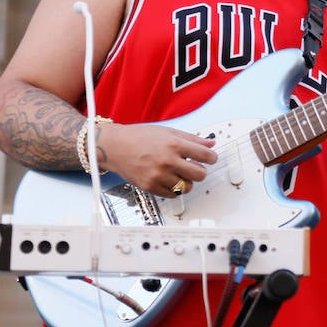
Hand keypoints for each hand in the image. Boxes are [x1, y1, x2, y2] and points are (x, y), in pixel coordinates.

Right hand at [101, 123, 217, 197]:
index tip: (210, 159)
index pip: (206, 156)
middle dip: (200, 171)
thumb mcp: (168, 132)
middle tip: (194, 167)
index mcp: (174, 145)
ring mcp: (158, 175)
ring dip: (187, 181)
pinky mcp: (150, 186)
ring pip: (187, 187)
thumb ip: (191, 139)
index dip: (212, 158)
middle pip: (200, 174)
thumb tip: (210, 143)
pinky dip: (174, 189)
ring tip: (179, 173)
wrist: (114, 146)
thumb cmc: (139, 137)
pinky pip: (173, 194)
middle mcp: (167, 161)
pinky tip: (169, 179)